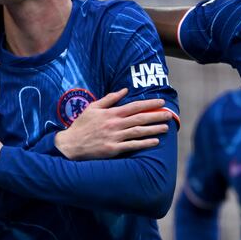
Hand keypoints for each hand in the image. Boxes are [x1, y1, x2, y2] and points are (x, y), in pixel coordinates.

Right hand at [55, 88, 172, 159]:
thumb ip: (110, 99)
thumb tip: (124, 90)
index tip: (161, 102)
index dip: (149, 104)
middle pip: (140, 118)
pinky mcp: (113, 149)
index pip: (134, 106)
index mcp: (111, 113)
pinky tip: (154, 142)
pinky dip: (144, 143)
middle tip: (169, 114)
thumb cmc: (81, 125)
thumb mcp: (93, 107)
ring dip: (153, 129)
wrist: (70, 145)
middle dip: (156, 115)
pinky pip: (132, 145)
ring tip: (166, 127)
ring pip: (138, 131)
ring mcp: (114, 137)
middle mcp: (115, 124)